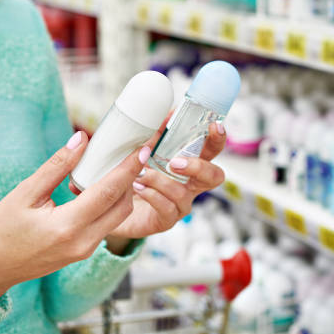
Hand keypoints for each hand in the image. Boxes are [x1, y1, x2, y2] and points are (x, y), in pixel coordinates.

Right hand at [0, 132, 149, 299]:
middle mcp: (83, 242)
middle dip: (132, 178)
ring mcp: (87, 250)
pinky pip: (108, 224)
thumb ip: (57, 166)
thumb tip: (82, 140)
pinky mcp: (86, 251)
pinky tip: (105, 185)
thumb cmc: (4, 229)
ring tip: (120, 166)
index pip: (108, 192)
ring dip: (124, 192)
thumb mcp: (25, 193)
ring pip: (118, 216)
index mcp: (67, 227)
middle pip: (122, 206)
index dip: (128, 168)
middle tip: (134, 154)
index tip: (142, 149)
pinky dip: (112, 204)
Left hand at [109, 122, 225, 238]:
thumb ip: (157, 135)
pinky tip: (139, 187)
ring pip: (183, 193)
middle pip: (214, 176)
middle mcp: (190, 185)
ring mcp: (180, 204)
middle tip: (175, 162)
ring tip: (141, 174)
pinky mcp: (166, 219)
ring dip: (161, 181)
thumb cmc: (135, 175)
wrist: (115, 206)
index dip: (218, 139)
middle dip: (198, 167)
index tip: (214, 126)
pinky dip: (152, 195)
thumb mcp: (145, 152)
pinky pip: (167, 208)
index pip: (211, 151)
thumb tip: (166, 114)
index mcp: (189, 164)